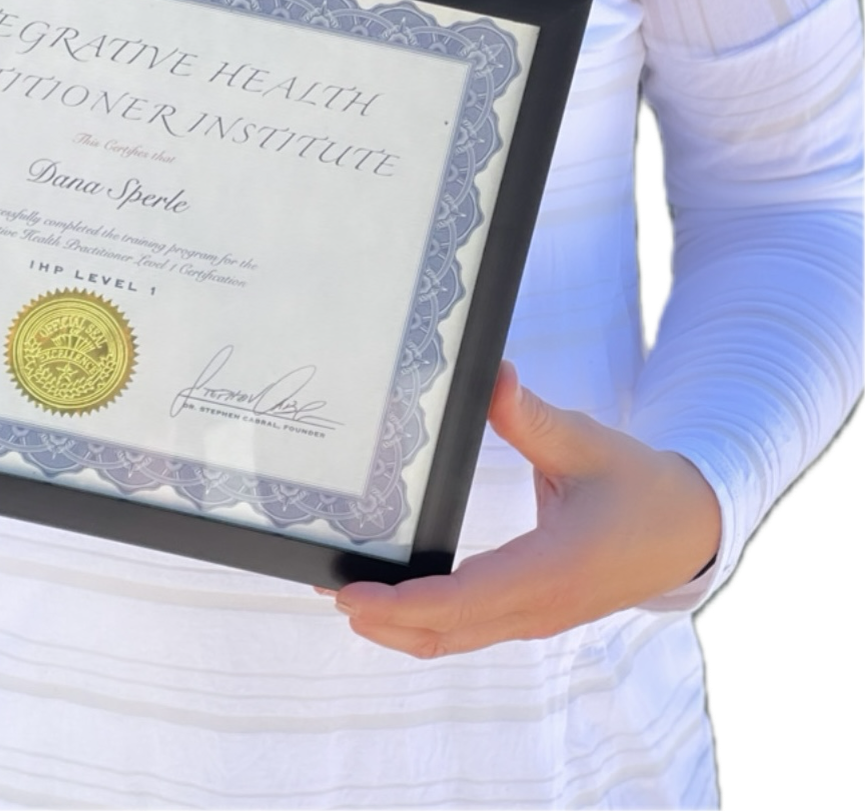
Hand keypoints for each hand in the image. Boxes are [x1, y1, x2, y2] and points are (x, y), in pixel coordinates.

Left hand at [329, 363, 721, 657]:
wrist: (689, 530)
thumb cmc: (639, 484)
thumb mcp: (587, 442)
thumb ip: (533, 416)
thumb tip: (494, 376)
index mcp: (552, 571)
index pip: (463, 601)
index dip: (404, 604)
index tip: (352, 594)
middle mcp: (541, 607)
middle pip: (448, 632)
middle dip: (384, 619)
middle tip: (326, 588)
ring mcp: (539, 618)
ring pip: (457, 639)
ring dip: (402, 627)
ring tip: (348, 598)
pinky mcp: (537, 613)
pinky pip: (473, 629)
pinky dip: (430, 622)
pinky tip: (400, 601)